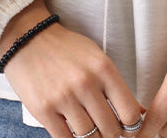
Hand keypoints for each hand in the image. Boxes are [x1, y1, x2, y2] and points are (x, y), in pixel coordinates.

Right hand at [0, 0, 143, 137]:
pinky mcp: (44, 110)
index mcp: (103, 68)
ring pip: (89, 137)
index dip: (133, 127)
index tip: (128, 129)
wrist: (28, 39)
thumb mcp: (97, 58)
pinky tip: (73, 131)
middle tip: (108, 131)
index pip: (129, 112)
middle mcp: (85, 83)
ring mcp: (64, 97)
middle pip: (111, 129)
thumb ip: (116, 85)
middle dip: (112, 134)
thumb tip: (139, 113)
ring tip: (91, 130)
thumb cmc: (66, 49)